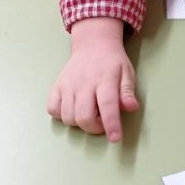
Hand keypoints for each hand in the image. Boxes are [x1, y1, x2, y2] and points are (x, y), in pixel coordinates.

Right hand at [47, 18, 138, 140]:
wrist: (93, 45)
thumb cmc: (112, 63)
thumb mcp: (127, 73)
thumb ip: (127, 92)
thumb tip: (131, 107)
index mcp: (105, 80)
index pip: (108, 106)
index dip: (111, 125)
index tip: (115, 139)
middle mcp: (84, 83)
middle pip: (83, 117)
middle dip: (94, 128)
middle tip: (102, 122)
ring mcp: (68, 85)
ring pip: (68, 117)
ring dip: (79, 123)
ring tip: (89, 113)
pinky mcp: (57, 86)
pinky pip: (53, 109)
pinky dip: (61, 115)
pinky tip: (73, 109)